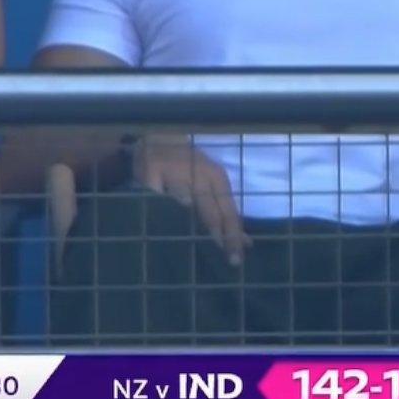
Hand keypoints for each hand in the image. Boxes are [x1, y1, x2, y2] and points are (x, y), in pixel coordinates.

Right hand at [134, 138, 249, 263]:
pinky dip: (159, 212)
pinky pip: (155, 198)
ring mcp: (174, 170)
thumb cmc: (190, 168)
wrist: (160, 138)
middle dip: (218, 236)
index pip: (228, 212)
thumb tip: (247, 243)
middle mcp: (199, 173)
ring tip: (194, 248)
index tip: (237, 260)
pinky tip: (161, 228)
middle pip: (210, 211)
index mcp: (216, 178)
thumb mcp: (212, 185)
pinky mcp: (151, 170)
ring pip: (184, 204)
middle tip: (224, 261)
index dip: (233, 236)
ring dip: (188, 227)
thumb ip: (226, 214)